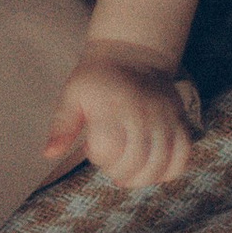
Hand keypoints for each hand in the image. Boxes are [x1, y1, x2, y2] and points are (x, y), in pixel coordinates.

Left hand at [43, 47, 198, 190]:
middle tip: (110, 162)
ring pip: (160, 165)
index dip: (97, 156)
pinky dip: (169, 171)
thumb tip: (49, 154)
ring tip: (129, 172)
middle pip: (135, 162)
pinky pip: (182, 157)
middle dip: (118, 172)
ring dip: (142, 178)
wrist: (132, 54)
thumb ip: (62, 125)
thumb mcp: (72, 95)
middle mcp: (142, 112)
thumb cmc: (96, 79)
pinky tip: (152, 169)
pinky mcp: (180, 122)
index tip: (91, 147)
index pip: (108, 149)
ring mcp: (164, 118)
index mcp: (112, 105)